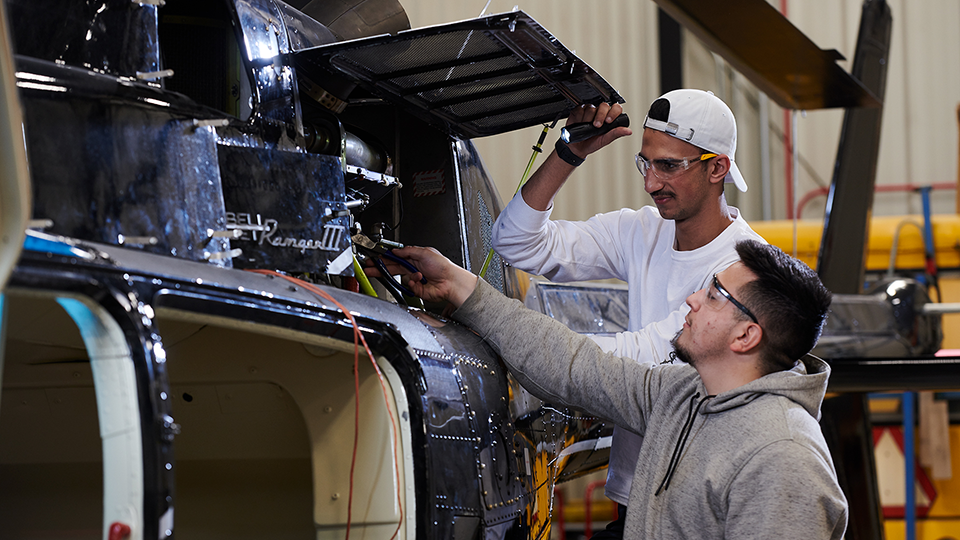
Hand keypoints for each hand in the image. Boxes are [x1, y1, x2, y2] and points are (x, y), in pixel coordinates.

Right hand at [363, 246, 478, 307]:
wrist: (451, 282)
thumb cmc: (442, 266)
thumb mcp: (424, 252)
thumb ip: (408, 251)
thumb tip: (396, 250)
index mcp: (414, 257)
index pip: (395, 257)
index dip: (384, 258)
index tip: (375, 259)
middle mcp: (412, 268)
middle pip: (392, 268)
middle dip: (380, 268)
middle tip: (369, 268)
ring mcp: (413, 279)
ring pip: (398, 278)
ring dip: (406, 276)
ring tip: (417, 276)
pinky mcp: (415, 290)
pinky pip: (407, 286)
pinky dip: (412, 283)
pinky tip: (419, 280)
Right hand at [565, 102, 631, 157]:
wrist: (577, 148)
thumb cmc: (592, 143)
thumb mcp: (605, 140)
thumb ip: (616, 133)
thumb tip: (628, 131)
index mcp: (609, 117)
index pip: (616, 108)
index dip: (613, 113)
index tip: (608, 121)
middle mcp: (600, 112)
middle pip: (603, 105)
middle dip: (600, 116)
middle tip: (596, 126)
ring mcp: (590, 110)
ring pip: (591, 108)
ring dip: (588, 119)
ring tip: (586, 127)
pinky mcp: (579, 110)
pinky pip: (580, 109)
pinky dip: (579, 118)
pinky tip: (579, 123)